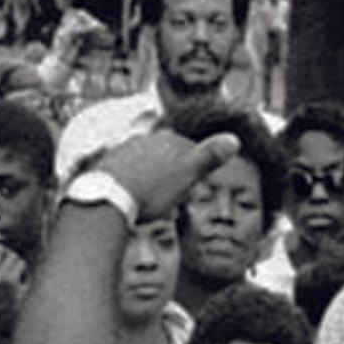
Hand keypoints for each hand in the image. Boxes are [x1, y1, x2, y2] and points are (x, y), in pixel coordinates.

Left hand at [80, 127, 237, 221]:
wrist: (108, 198)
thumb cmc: (151, 189)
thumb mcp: (188, 174)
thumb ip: (210, 156)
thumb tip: (235, 139)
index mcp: (168, 140)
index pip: (190, 150)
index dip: (193, 172)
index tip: (190, 190)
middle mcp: (146, 139)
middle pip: (167, 156)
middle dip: (171, 176)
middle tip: (171, 201)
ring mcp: (126, 149)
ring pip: (147, 164)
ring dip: (152, 180)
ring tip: (151, 204)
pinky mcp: (109, 163)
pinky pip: (128, 173)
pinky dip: (133, 184)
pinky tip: (133, 199)